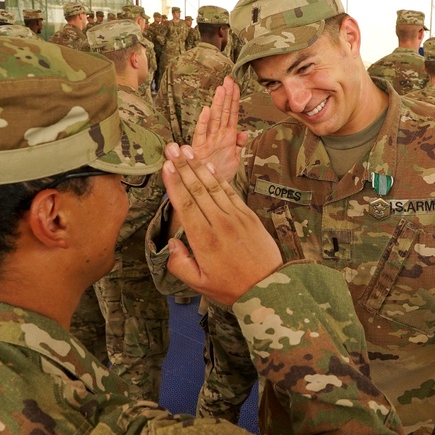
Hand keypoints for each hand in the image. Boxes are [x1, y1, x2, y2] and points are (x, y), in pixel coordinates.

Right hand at [162, 142, 281, 305]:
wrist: (269, 287)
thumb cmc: (231, 287)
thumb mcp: (199, 284)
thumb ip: (179, 264)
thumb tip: (171, 242)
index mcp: (204, 240)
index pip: (185, 205)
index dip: (174, 183)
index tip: (166, 166)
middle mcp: (219, 223)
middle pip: (197, 189)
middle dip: (183, 166)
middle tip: (172, 148)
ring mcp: (236, 217)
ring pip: (213, 187)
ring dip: (198, 166)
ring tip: (186, 150)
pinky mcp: (248, 215)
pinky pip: (230, 192)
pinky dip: (218, 178)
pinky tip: (208, 166)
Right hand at [190, 76, 247, 182]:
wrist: (209, 189)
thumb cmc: (220, 172)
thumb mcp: (234, 159)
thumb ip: (239, 145)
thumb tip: (244, 134)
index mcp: (227, 136)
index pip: (232, 114)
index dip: (234, 99)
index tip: (236, 85)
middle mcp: (218, 135)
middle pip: (223, 112)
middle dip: (226, 96)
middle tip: (229, 79)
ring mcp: (208, 140)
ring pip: (214, 119)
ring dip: (218, 104)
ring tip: (220, 90)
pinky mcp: (199, 148)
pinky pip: (201, 134)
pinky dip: (204, 122)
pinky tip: (207, 111)